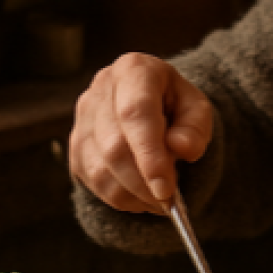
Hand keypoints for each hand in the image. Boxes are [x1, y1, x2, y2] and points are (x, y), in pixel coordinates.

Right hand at [69, 53, 212, 213]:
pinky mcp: (75, 145)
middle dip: (143, 183)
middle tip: (169, 202)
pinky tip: (142, 198)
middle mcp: (100, 89)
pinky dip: (119, 198)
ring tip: (160, 202)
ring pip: (100, 169)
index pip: (135, 114)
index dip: (149, 154)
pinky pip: (92, 181)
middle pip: (114, 146)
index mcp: (134, 70)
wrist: (153, 104)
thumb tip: (181, 148)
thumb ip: (195, 127)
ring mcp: (82, 118)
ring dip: (132, 195)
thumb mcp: (197, 108)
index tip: (165, 188)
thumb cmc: (175, 105)